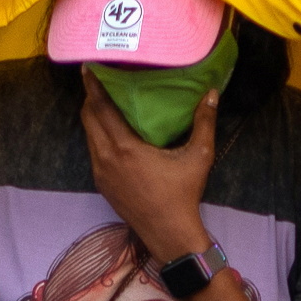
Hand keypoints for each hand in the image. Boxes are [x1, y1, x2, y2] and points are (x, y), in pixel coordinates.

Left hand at [75, 74, 216, 252]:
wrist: (169, 233)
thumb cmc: (183, 194)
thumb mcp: (198, 156)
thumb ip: (204, 122)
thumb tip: (212, 93)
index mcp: (125, 147)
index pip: (101, 108)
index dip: (93, 86)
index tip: (88, 67)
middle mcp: (106, 157)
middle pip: (88, 118)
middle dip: (90, 97)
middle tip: (97, 80)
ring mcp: (101, 172)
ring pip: (88, 135)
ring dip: (92, 116)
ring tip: (101, 100)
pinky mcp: (101, 183)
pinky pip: (93, 150)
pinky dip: (96, 134)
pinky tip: (108, 129)